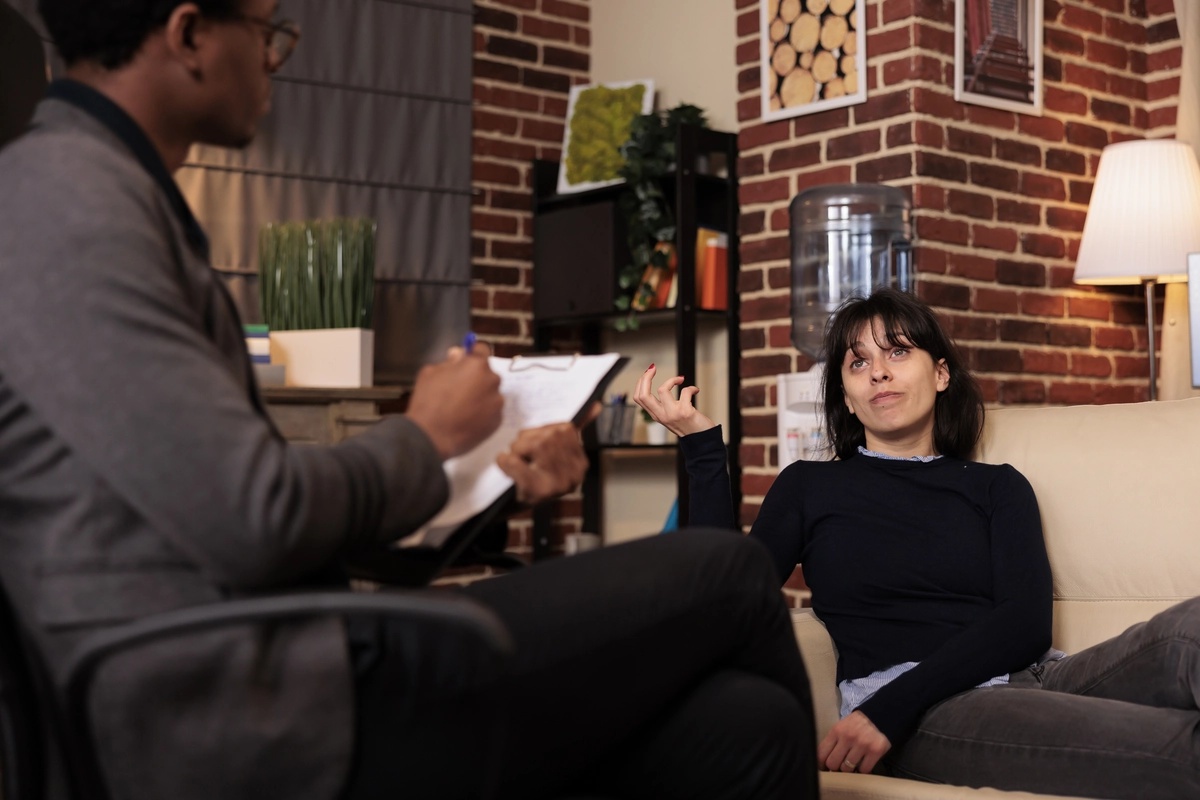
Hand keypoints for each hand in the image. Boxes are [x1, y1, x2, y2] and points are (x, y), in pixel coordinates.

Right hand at [406, 341, 502, 459]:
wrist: (431, 437)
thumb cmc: (427, 402)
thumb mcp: (430, 373)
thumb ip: (449, 362)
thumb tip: (458, 354)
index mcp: (476, 365)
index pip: (481, 350)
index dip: (472, 355)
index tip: (464, 362)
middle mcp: (492, 381)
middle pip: (487, 374)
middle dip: (475, 379)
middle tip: (458, 390)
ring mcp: (497, 402)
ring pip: (490, 393)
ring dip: (480, 396)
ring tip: (462, 409)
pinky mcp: (497, 421)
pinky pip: (491, 411)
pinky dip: (482, 413)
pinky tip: (467, 420)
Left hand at [496, 402, 600, 505]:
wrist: (509, 505)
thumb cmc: (532, 474)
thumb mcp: (553, 452)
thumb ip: (575, 428)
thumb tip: (596, 405)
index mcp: (580, 462)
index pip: (566, 430)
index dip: (544, 430)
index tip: (533, 440)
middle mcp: (574, 474)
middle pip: (550, 437)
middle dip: (528, 439)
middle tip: (518, 449)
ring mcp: (558, 485)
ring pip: (536, 446)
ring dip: (516, 449)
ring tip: (513, 458)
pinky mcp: (537, 492)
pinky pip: (519, 465)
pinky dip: (507, 461)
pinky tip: (504, 461)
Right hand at [632, 363, 715, 436]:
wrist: (702, 441)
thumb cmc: (688, 426)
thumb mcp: (670, 417)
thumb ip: (664, 406)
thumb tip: (663, 386)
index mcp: (656, 415)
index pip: (639, 398)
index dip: (640, 382)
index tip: (649, 372)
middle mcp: (661, 415)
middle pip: (643, 394)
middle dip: (646, 377)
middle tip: (653, 368)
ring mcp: (672, 414)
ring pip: (661, 389)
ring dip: (672, 380)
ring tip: (680, 379)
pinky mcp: (685, 412)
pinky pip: (685, 391)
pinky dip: (691, 388)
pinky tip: (695, 391)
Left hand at [817, 710, 890, 775]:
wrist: (881, 716)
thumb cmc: (857, 724)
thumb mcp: (841, 727)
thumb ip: (832, 741)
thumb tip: (823, 761)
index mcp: (836, 730)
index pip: (821, 753)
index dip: (821, 764)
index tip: (824, 768)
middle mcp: (848, 737)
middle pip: (833, 764)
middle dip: (835, 767)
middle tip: (840, 765)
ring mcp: (862, 744)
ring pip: (847, 769)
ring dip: (850, 768)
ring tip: (853, 761)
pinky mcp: (875, 751)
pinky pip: (864, 770)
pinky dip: (863, 769)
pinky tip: (864, 761)